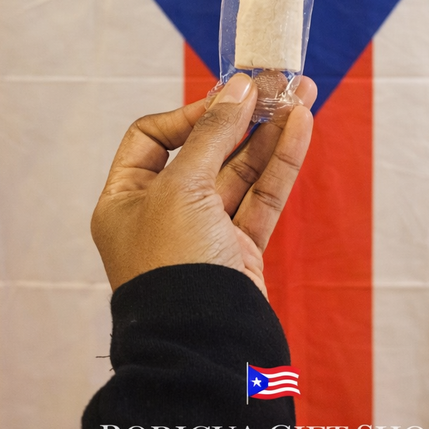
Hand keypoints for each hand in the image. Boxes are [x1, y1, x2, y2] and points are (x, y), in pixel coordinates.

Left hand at [91, 73, 316, 295]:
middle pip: (205, 151)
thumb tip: (238, 87)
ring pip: (240, 173)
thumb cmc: (171, 266)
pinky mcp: (239, 253)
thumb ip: (213, 133)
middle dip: (242, 118)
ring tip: (302, 97)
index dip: (190, 114)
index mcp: (126, 200)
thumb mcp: (182, 187)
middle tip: (277, 85)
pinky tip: (301, 129)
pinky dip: (281, 164)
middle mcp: (162, 214)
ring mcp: (203, 235)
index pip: (153, 138)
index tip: (227, 99)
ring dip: (270, 134)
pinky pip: (261, 198)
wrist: (201, 344)